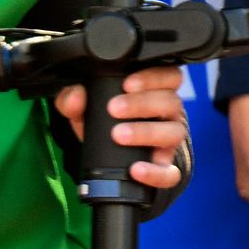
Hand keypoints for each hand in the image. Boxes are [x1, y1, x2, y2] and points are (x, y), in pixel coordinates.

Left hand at [55, 64, 189, 183]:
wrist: (110, 154)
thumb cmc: (105, 121)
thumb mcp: (86, 107)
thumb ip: (74, 98)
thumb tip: (76, 96)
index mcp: (157, 91)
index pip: (170, 76)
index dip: (153, 77)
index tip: (127, 84)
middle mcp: (169, 113)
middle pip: (171, 102)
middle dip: (142, 104)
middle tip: (113, 109)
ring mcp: (170, 140)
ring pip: (174, 133)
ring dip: (147, 133)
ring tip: (119, 135)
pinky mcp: (167, 166)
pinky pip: (171, 172)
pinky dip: (155, 172)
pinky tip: (136, 170)